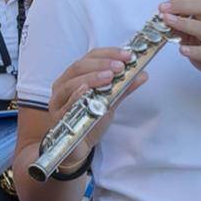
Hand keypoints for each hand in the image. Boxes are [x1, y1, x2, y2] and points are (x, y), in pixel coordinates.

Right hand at [46, 47, 147, 164]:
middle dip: (101, 64)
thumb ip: (123, 88)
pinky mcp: (57, 117)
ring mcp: (58, 101)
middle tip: (120, 67)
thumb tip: (143, 74)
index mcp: (75, 76)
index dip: (109, 53)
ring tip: (109, 77)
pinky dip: (76, 96)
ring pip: (70, 83)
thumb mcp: (109, 101)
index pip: (90, 57)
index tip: (128, 55)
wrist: (78, 147)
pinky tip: (87, 91)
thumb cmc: (90, 120)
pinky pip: (65, 104)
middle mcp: (63, 85)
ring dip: (91, 78)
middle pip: (79, 67)